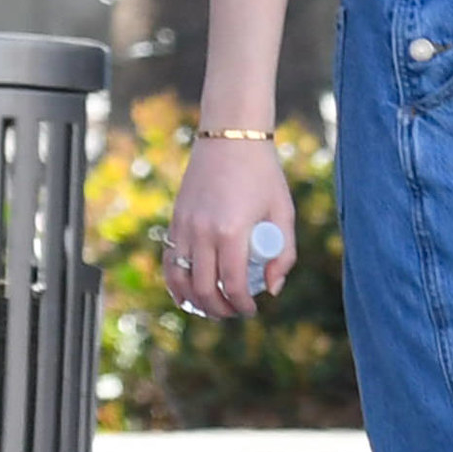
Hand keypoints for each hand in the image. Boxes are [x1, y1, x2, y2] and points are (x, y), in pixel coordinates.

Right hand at [162, 132, 297, 319]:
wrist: (231, 138)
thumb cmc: (264, 174)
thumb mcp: (284, 212)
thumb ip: (284, 253)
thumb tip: (272, 290)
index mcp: (232, 232)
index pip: (232, 284)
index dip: (242, 305)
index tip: (251, 310)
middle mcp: (203, 232)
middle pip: (204, 288)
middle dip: (219, 309)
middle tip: (233, 313)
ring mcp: (184, 226)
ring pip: (180, 279)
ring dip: (194, 301)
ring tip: (211, 309)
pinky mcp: (175, 220)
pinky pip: (169, 261)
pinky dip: (174, 282)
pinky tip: (185, 294)